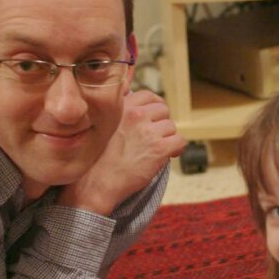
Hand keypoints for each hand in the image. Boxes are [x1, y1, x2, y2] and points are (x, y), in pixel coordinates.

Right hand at [59, 89, 185, 214]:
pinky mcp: (159, 148)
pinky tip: (168, 155)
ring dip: (167, 138)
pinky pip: (180, 141)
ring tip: (155, 150)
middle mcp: (136, 116)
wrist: (99, 182)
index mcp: (122, 107)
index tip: (154, 117)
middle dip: (161, 123)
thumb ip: (118, 111)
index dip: (155, 106)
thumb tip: (129, 95)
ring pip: (171, 127)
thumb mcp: (103, 125)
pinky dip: (176, 149)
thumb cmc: (98, 158)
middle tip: (154, 138)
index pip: (148, 95)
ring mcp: (149, 131)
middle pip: (163, 110)